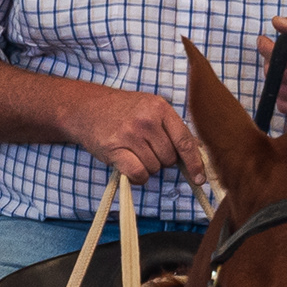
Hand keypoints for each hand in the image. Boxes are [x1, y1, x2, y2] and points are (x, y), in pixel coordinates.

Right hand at [60, 85, 206, 187]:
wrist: (86, 108)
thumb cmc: (121, 111)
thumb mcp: (149, 108)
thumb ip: (171, 127)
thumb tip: (196, 152)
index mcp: (160, 108)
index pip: (185, 140)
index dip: (194, 162)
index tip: (199, 178)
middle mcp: (146, 120)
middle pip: (169, 158)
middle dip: (161, 160)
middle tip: (146, 149)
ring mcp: (130, 134)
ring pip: (154, 168)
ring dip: (147, 167)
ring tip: (133, 153)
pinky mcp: (114, 149)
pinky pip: (138, 174)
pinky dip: (137, 177)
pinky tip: (130, 168)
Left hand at [269, 12, 286, 92]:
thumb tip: (276, 23)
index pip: (281, 54)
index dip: (266, 47)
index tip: (263, 40)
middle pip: (276, 73)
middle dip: (272, 61)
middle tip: (277, 53)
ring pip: (277, 90)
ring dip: (275, 78)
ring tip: (284, 67)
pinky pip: (285, 106)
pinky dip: (282, 95)